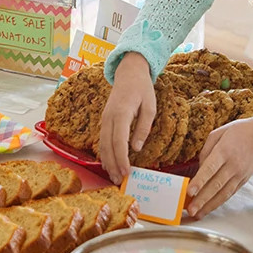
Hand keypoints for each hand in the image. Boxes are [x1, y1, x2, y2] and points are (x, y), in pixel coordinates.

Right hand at [99, 53, 154, 183]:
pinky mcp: (104, 120)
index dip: (122, 158)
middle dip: (113, 164)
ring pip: (102, 144)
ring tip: (114, 176)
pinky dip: (105, 153)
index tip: (127, 172)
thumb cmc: (142, 88)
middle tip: (120, 180)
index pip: (119, 141)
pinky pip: (102, 139)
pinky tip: (109, 163)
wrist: (129, 72)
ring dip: (107, 161)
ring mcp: (104, 118)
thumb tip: (136, 148)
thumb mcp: (150, 106)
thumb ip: (143, 128)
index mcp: (121, 113)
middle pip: (107, 146)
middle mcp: (108, 117)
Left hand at [186, 111, 252, 218]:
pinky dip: (219, 202)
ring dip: (209, 206)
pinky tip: (209, 208)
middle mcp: (233, 164)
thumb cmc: (239, 132)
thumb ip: (206, 151)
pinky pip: (230, 193)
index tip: (190, 192)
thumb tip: (199, 169)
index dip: (200, 181)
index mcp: (224, 150)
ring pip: (223, 193)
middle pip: (216, 185)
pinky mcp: (243, 181)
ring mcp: (239, 174)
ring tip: (198, 214)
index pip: (210, 168)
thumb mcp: (218, 133)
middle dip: (202, 199)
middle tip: (191, 210)